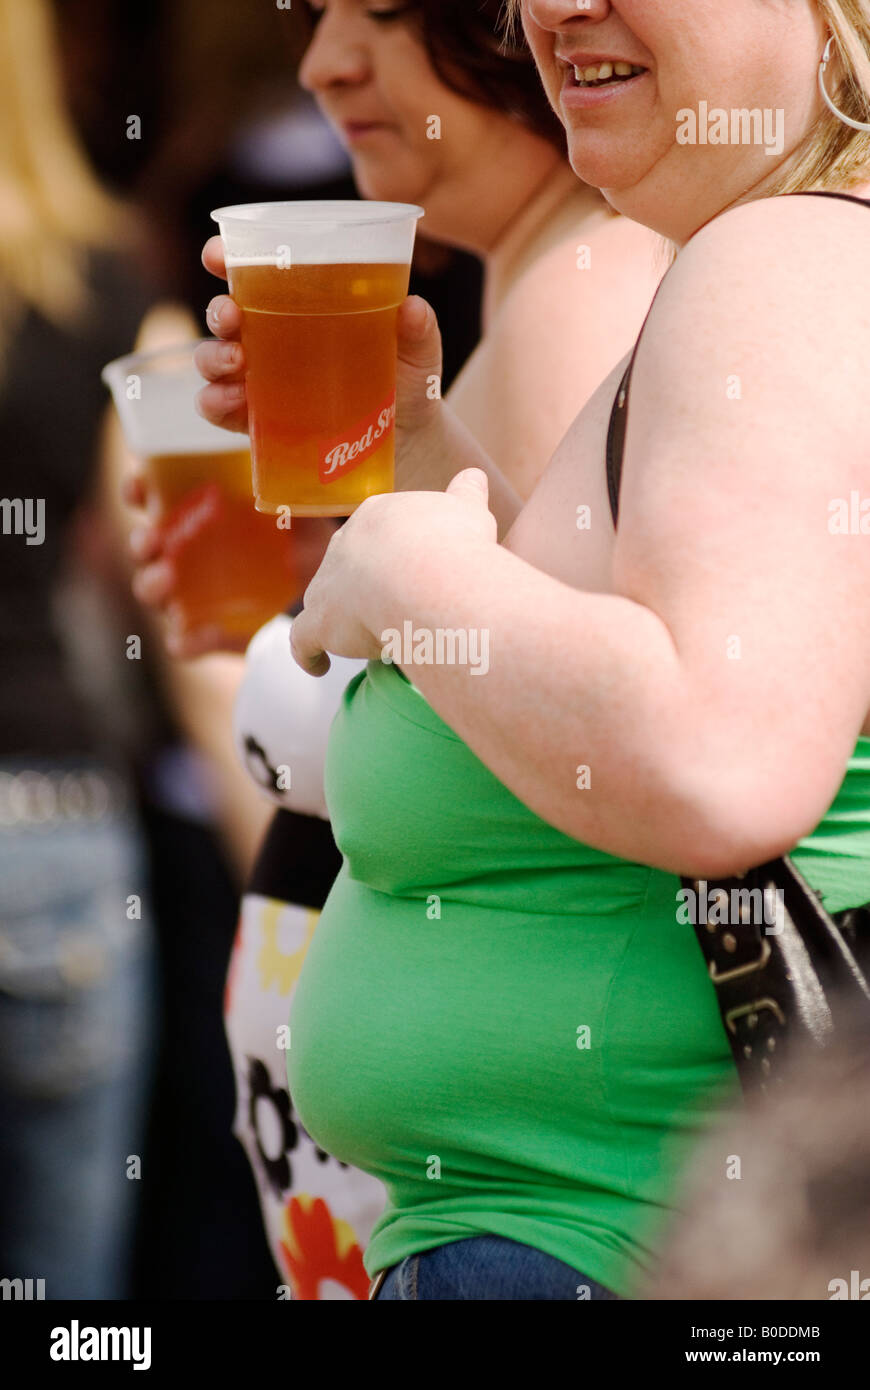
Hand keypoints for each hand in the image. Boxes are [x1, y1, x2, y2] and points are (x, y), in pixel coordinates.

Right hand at [122, 469, 335, 658]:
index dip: (137, 492)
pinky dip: (187, 642)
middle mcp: (184, 556)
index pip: (153, 500)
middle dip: (141, 544)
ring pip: (153, 594)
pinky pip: (185, 643)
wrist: (320, 595)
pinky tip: (194, 638)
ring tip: (167, 579)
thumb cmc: (302, 543)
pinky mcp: (208, 634)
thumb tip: (287, 484)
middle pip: (145, 550)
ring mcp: (192, 597)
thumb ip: (295, 498)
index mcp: (196, 519)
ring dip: (151, 586)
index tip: (139, 488)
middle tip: (151, 540)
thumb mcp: (302, 515)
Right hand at [194, 235, 444, 452]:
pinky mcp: (261, 422)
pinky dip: (216, 403)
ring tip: (237, 361)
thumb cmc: (407, 382)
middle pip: (225, 314)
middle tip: (232, 316)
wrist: (409, 443)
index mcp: (302, 305)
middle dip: (218, 310)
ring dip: (212, 357)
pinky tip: (233, 402)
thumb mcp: (417, 351)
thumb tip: (413, 308)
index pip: (254, 272)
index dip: (227, 257)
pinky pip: (221, 409)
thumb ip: (418, 329)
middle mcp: (273, 339)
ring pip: (214, 360)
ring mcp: (262, 381)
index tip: (217, 255)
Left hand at [290, 468, 497, 675]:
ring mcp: (326, 583)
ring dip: (338, 616)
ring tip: (360, 637)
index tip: (406, 573)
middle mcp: (344, 544)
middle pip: (347, 563)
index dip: (391, 554)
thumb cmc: (453, 546)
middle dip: (361, 582)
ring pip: (323, 598)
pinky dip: (309, 654)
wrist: (426, 578)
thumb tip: (474, 475)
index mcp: (377, 516)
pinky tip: (320, 666)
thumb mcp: (467, 511)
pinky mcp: (319, 622)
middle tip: (389, 607)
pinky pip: (303, 640)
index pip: (377, 533)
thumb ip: (466, 494)